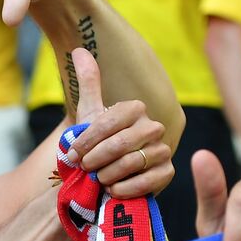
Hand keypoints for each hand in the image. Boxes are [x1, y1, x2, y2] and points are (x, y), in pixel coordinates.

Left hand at [64, 48, 172, 198]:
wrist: (103, 181)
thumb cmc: (94, 148)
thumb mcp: (88, 116)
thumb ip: (88, 84)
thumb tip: (79, 49)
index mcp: (134, 109)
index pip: (108, 122)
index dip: (87, 142)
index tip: (73, 156)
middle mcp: (153, 126)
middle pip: (119, 144)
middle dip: (96, 160)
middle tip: (85, 169)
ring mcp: (162, 149)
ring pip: (131, 162)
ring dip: (107, 175)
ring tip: (99, 179)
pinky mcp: (166, 173)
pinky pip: (145, 182)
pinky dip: (123, 189)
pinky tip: (113, 191)